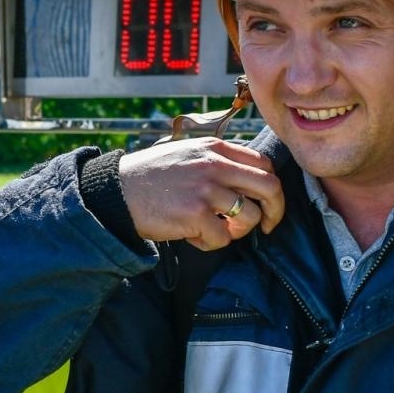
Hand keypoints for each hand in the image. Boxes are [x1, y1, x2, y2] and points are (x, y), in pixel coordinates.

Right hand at [117, 138, 283, 250]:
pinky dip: (210, 244)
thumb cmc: (151, 177)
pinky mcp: (194, 215)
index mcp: (215, 148)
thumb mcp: (187, 154)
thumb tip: (249, 182)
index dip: (272, 188)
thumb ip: (217, 161)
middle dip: (275, 212)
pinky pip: (222, 239)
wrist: (117, 191)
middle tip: (267, 228)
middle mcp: (214, 165)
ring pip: (249, 217)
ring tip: (216, 231)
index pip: (264, 164)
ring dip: (238, 232)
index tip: (266, 205)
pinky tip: (191, 237)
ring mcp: (205, 189)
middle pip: (269, 187)